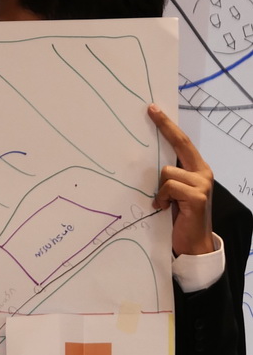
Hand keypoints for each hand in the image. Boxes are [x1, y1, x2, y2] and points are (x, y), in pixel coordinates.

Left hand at [148, 103, 214, 255]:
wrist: (194, 244)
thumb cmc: (180, 219)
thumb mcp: (174, 194)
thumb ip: (170, 178)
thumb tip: (150, 164)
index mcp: (198, 169)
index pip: (183, 142)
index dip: (169, 126)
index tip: (154, 110)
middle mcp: (203, 172)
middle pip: (180, 145)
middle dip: (164, 128)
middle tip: (151, 111)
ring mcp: (202, 184)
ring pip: (167, 172)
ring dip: (160, 189)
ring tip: (164, 204)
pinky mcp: (196, 196)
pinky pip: (168, 187)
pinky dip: (162, 199)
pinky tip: (165, 209)